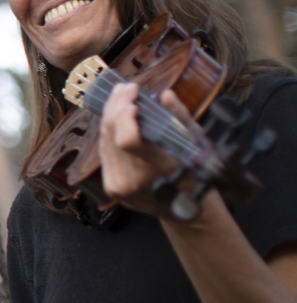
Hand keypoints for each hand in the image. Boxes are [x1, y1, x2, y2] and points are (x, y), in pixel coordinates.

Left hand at [98, 81, 188, 216]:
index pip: (128, 141)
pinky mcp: (111, 187)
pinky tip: (115, 116)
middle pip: (112, 135)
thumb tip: (165, 95)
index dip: (124, 115)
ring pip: (104, 141)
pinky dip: (109, 132)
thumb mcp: (198, 146)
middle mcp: (135, 181)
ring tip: (120, 96)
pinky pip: (104, 152)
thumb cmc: (197, 176)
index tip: (134, 97)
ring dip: (110, 115)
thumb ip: (181, 119)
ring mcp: (120, 186)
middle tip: (126, 88)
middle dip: (117, 106)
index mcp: (160, 171)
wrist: (187, 214)